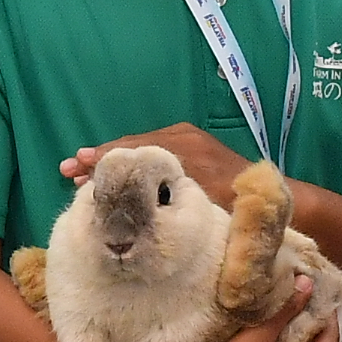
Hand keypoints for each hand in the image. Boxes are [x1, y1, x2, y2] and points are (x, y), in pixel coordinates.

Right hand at [63, 123, 249, 204]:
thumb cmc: (236, 204)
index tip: (77, 165)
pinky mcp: (194, 146)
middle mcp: (182, 137)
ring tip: (82, 170)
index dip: (102, 159)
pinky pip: (155, 150)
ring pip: (141, 148)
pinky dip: (133, 161)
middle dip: (100, 158)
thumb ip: (164, 192)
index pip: (132, 150)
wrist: (272, 197)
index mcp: (181, 147)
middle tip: (69, 168)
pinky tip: (117, 172)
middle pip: (132, 145)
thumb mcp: (197, 200)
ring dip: (114, 160)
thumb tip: (126, 197)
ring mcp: (188, 139)